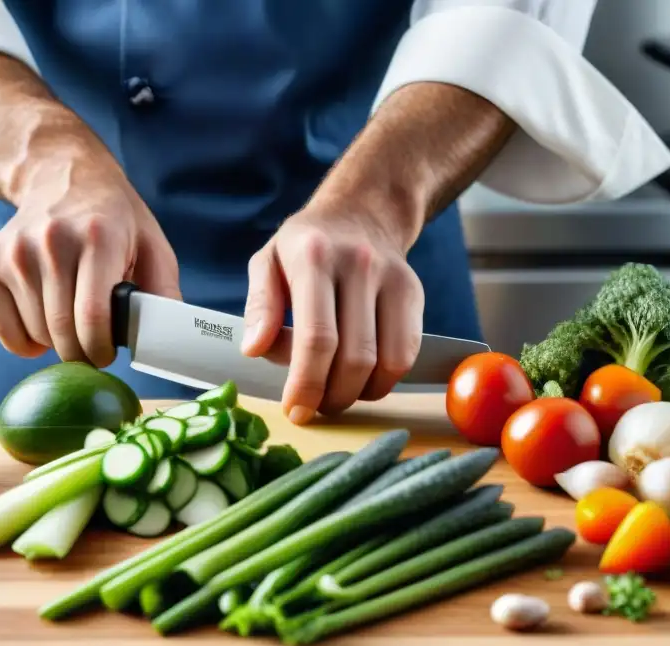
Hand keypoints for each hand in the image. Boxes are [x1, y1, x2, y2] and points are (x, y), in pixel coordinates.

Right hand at [0, 151, 179, 366]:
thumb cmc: (114, 220)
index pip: (93, 317)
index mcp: (99, 238)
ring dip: (57, 343)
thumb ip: (163, 291)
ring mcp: (14, 253)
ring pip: (36, 333)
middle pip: (62, 331)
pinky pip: (3, 330)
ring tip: (72, 322)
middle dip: (82, 354)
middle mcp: (51, 242)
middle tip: (93, 348)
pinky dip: (25, 342)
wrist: (61, 177)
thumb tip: (164, 339)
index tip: (108, 354)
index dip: (102, 349)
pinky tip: (43, 324)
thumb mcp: (152, 244)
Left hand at [241, 202, 424, 423]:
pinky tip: (363, 379)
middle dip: (332, 396)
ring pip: (386, 362)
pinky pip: (407, 354)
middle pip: (354, 357)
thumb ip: (259, 305)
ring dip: (360, 393)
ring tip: (337, 394)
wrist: (360, 212)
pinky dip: (385, 380)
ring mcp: (393, 279)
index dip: (307, 383)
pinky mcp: (415, 294)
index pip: (317, 337)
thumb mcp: (267, 262)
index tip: (295, 410)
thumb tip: (254, 349)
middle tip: (314, 407)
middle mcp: (359, 265)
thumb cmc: (305, 247)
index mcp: (314, 258)